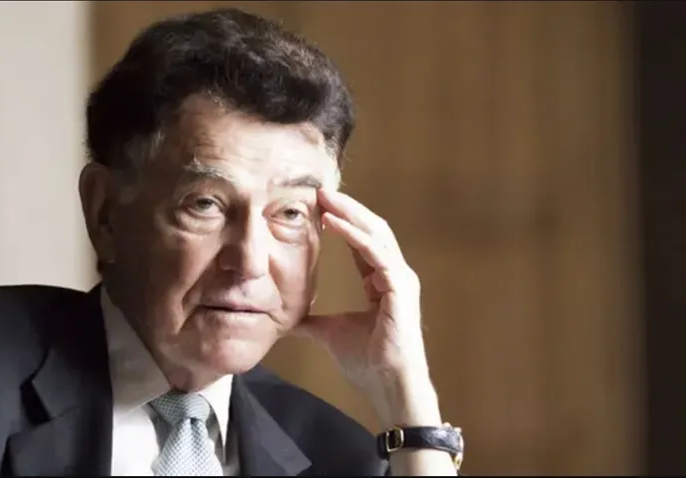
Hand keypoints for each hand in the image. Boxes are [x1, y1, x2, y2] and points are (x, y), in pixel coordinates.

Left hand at [297, 188, 439, 426]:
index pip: (362, 241)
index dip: (343, 221)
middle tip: (320, 191)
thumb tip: (284, 320)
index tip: (318, 207)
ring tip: (325, 198)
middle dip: (346, 209)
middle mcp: (394, 275)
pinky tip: (334, 222)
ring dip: (350, 213)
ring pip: (376, 233)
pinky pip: (376, 252)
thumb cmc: (368, 361)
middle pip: (371, 229)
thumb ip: (310, 322)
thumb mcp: (330, 334)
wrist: (387, 384)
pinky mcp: (399, 287)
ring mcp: (400, 279)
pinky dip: (355, 234)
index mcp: (381, 281)